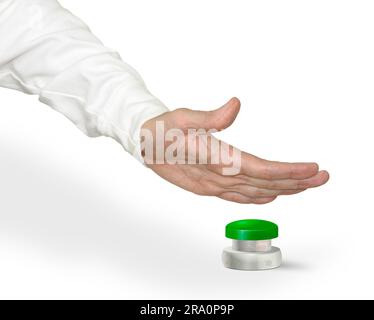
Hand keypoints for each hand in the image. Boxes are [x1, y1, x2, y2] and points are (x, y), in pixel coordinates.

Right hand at [141, 97, 328, 203]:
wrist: (143, 145)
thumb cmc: (161, 130)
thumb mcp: (180, 116)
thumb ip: (210, 116)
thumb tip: (236, 105)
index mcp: (212, 158)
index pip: (257, 168)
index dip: (286, 171)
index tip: (311, 169)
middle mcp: (215, 178)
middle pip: (263, 183)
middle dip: (295, 181)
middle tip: (322, 177)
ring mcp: (212, 186)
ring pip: (254, 192)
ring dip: (283, 189)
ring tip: (306, 185)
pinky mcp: (208, 188)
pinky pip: (239, 197)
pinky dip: (260, 197)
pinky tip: (273, 195)